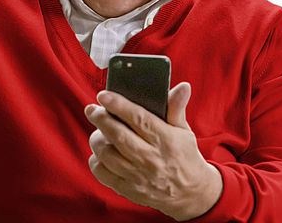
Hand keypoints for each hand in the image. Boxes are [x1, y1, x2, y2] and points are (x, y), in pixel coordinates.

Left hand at [84, 82, 222, 220]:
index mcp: (165, 140)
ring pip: (107, 154)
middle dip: (100, 119)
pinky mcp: (129, 190)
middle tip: (91, 109)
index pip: (139, 118)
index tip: (103, 95)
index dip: (118, 105)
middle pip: (118, 135)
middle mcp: (151, 158)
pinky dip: (96, 160)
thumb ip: (176, 108)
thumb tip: (182, 87)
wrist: (190, 194)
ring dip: (97, 139)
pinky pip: (102, 174)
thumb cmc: (184, 156)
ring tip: (98, 131)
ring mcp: (138, 176)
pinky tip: (100, 152)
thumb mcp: (184, 131)